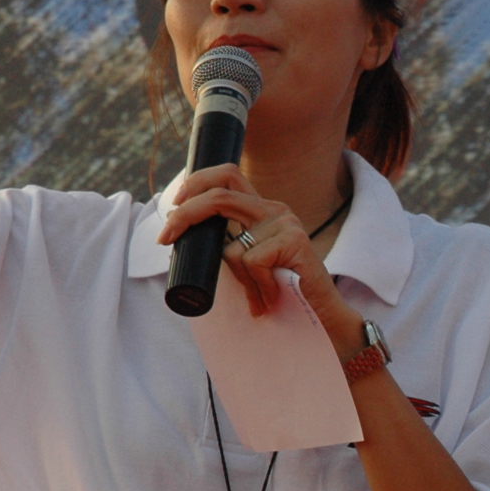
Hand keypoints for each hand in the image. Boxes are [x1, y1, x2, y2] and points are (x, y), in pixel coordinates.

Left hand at [156, 164, 357, 342]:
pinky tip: (274, 296)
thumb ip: (227, 246)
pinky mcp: (294, 241)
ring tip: (260, 298)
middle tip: (167, 237)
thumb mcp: (249, 263)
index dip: (196, 183)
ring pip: (233, 248)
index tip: (173, 207)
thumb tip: (183, 239)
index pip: (227, 176)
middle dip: (186, 214)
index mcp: (261, 210)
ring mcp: (285, 223)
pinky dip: (257, 287)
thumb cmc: (284, 292)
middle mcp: (273, 209)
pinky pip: (252, 263)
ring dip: (241, 281)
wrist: (323, 314)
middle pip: (220, 194)